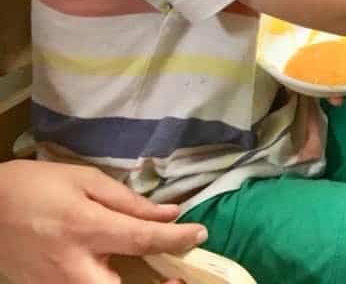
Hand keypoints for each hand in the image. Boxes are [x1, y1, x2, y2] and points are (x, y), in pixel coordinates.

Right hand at [0, 160, 206, 283]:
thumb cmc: (37, 186)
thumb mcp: (85, 180)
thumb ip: (129, 202)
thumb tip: (170, 214)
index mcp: (86, 228)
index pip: (144, 239)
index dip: (178, 239)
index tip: (200, 234)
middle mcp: (71, 265)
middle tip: (176, 279)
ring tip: (157, 280)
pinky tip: (113, 275)